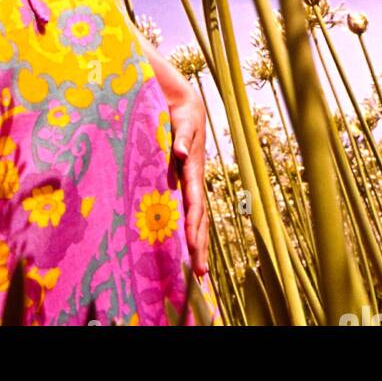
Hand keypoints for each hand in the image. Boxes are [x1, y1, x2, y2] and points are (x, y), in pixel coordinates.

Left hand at [167, 91, 209, 277]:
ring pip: (198, 219)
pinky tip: (187, 247)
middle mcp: (195, 181)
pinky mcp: (186, 182)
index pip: (194, 204)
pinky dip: (192, 230)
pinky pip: (190, 211)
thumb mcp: (181, 123)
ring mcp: (192, 184)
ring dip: (198, 243)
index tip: (190, 245)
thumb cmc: (181, 115)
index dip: (192, 225)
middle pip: (200, 219)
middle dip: (200, 245)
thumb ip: (181, 138)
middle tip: (200, 273)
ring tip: (199, 270)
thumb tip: (181, 153)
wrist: (187, 107)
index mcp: (194, 171)